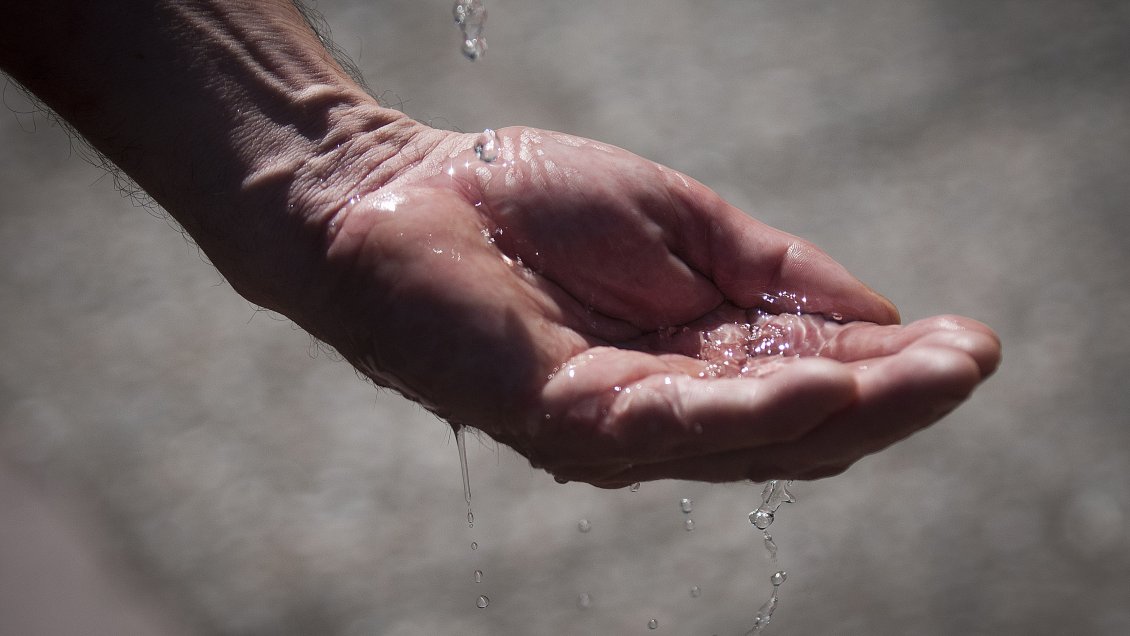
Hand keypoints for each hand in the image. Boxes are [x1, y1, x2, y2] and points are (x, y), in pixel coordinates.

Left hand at [304, 125, 1001, 486]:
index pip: (812, 380)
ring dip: (843, 411)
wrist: (406, 189)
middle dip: (890, 398)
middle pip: (795, 427)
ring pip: (746, 440)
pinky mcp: (560, 414)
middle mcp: (663, 408)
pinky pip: (663, 426)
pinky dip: (744, 409)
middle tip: (970, 363)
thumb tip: (877, 316)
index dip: (893, 368)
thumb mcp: (683, 223)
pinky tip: (813, 387)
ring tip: (928, 377)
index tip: (973, 345)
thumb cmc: (532, 202)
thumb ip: (771, 274)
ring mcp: (613, 423)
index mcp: (697, 360)